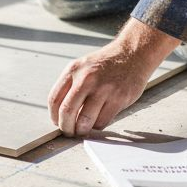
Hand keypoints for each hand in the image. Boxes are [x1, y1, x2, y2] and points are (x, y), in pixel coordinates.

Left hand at [47, 19, 179, 135]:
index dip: (54, 116)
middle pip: (67, 112)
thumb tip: (60, 114)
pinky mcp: (119, 99)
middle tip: (69, 132)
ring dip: (82, 130)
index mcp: (73, 70)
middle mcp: (87, 79)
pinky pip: (102, 122)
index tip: (57, 122)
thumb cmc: (105, 64)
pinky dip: (97, 126)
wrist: (132, 54)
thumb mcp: (82, 67)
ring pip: (85, 121)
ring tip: (83, 129)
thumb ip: (70, 86)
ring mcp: (103, 89)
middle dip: (66, 128)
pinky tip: (98, 120)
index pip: (54, 99)